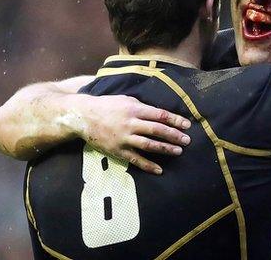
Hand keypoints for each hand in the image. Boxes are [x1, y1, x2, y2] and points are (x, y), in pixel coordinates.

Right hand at [73, 94, 191, 174]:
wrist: (83, 117)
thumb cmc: (107, 106)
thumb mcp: (126, 100)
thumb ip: (142, 107)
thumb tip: (160, 114)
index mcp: (134, 109)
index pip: (159, 115)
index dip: (175, 120)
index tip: (187, 125)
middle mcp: (130, 124)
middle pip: (157, 130)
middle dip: (174, 136)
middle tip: (187, 140)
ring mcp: (124, 138)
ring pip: (149, 145)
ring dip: (165, 149)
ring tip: (178, 151)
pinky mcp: (117, 150)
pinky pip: (135, 159)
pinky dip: (148, 165)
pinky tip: (159, 170)